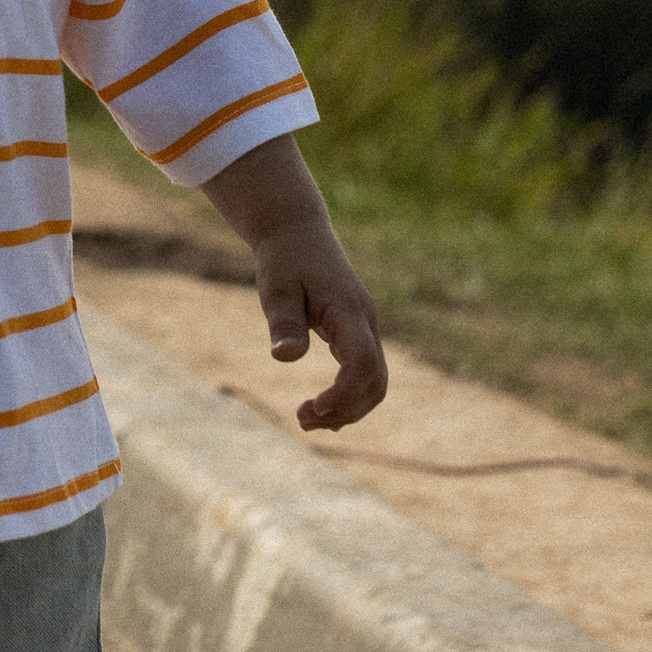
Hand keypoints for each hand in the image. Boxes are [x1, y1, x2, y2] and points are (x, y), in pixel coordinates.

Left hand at [198, 132, 388, 434]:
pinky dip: (349, 396)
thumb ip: (284, 322)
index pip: (362, 362)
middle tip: (303, 419)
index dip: (344, 393)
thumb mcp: (276, 288)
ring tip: (307, 419)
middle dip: (346, 409)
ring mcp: (365, 327)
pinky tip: (320, 409)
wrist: (297, 231)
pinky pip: (366, 372)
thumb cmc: (284, 259)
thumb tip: (285, 358)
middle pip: (376, 380)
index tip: (313, 408)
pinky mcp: (357, 332)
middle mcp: (365, 322)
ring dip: (349, 408)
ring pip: (376, 381)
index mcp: (348, 311)